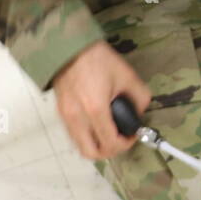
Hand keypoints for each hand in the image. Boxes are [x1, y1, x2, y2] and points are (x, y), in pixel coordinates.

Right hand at [52, 39, 151, 159]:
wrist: (69, 46)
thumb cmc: (97, 59)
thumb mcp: (126, 75)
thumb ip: (140, 97)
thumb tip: (140, 112)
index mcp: (95, 109)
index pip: (110, 143)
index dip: (126, 144)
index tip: (133, 135)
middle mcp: (77, 117)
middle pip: (91, 153)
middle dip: (110, 151)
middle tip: (120, 139)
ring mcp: (66, 116)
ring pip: (80, 146)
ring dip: (96, 145)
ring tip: (109, 133)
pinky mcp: (60, 112)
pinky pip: (73, 135)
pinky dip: (86, 136)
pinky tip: (96, 125)